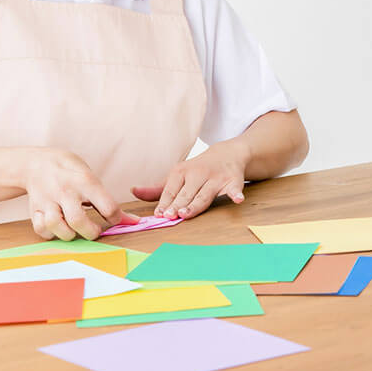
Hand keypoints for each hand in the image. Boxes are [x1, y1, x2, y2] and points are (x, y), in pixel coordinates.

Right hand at [22, 147, 136, 240]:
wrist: (36, 163)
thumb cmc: (69, 171)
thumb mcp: (90, 177)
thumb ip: (107, 200)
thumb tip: (132, 221)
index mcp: (85, 181)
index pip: (107, 206)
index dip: (116, 218)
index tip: (114, 219)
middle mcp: (66, 191)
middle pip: (78, 220)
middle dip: (91, 232)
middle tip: (94, 231)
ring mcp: (48, 200)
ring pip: (56, 226)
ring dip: (69, 234)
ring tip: (75, 230)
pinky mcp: (35, 210)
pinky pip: (42, 229)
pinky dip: (51, 233)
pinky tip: (59, 227)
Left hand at [131, 141, 248, 219]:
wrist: (227, 153)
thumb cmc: (198, 170)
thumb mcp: (177, 176)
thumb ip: (157, 189)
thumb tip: (134, 192)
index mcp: (182, 172)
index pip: (171, 190)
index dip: (165, 202)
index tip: (160, 214)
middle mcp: (198, 173)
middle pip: (186, 194)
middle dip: (178, 205)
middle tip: (170, 216)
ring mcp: (216, 178)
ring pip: (204, 195)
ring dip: (196, 204)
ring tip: (186, 213)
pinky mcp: (233, 182)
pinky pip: (234, 189)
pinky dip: (236, 194)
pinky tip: (237, 199)